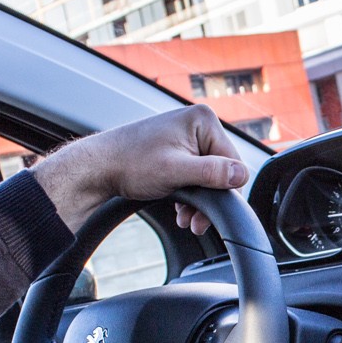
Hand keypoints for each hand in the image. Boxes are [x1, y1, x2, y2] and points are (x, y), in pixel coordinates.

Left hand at [29, 106, 243, 232]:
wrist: (98, 167)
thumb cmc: (131, 162)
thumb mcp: (177, 171)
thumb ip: (213, 173)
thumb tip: (242, 175)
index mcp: (203, 120)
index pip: (232, 161)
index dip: (224, 189)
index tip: (208, 211)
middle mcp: (197, 124)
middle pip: (220, 170)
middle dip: (209, 198)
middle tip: (195, 222)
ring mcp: (186, 137)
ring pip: (207, 176)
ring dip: (199, 201)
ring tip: (185, 218)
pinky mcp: (177, 150)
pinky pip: (195, 174)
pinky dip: (189, 194)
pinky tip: (179, 207)